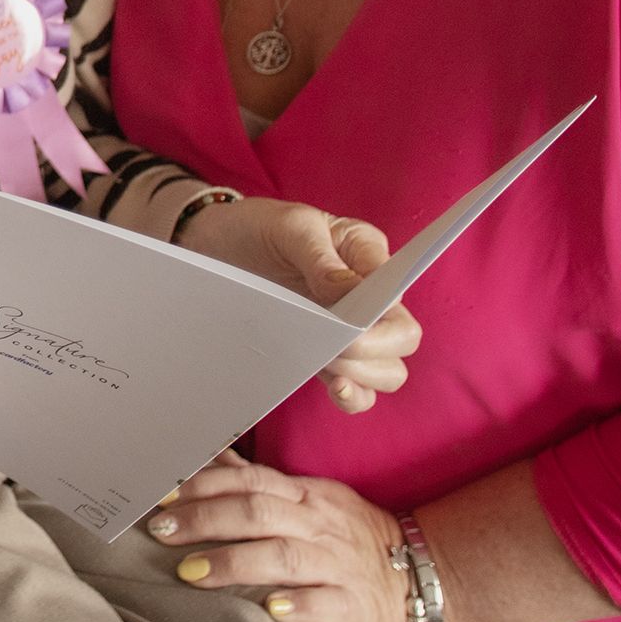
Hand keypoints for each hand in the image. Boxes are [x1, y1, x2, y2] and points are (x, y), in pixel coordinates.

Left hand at [144, 450, 409, 621]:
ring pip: (283, 556)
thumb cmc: (345, 540)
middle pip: (257, 512)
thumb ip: (257, 485)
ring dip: (234, 563)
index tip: (160, 494)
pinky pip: (327, 604)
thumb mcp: (306, 501)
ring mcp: (338, 564)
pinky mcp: (355, 606)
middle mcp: (318, 525)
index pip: (249, 480)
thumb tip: (205, 459)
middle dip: (204, 519)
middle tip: (160, 531)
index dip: (203, 485)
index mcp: (303, 496)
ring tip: (190, 573)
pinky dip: (298, 606)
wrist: (418, 580)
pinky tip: (269, 611)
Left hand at [175, 198, 421, 411]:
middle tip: (330, 351)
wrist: (219, 243)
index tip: (349, 333)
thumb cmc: (259, 226)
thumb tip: (348, 294)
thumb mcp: (289, 227)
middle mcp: (369, 296)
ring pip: (386, 371)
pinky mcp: (327, 353)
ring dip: (363, 377)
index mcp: (367, 255)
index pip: (396, 296)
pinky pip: (357, 387)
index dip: (383, 323)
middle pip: (401, 341)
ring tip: (326, 366)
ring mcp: (350, 329)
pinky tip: (336, 389)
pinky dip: (352, 395)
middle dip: (371, 354)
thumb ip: (320, 258)